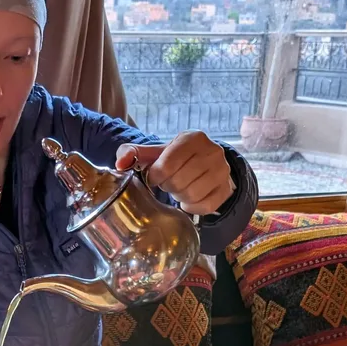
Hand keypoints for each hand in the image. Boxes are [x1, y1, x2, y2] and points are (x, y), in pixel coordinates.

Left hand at [116, 132, 235, 214]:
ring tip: (179, 189)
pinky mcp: (226, 189)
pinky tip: (188, 200)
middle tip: (169, 183)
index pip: (166, 166)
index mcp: (193, 138)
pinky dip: (192, 207)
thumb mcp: (156, 152)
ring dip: (179, 197)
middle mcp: (212, 152)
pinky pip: (205, 207)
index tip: (155, 177)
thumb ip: (133, 153)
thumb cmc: (175, 157)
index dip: (155, 177)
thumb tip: (120, 164)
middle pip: (178, 182)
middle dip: (168, 186)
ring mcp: (222, 171)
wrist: (205, 162)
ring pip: (191, 195)